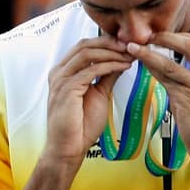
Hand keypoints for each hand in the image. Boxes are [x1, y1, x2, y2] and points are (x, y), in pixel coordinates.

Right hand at [46, 36, 132, 161]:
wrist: (69, 147)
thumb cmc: (80, 125)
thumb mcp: (98, 94)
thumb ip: (106, 77)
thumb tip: (120, 61)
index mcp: (63, 72)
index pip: (84, 46)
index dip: (106, 42)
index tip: (126, 45)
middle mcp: (59, 72)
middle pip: (84, 45)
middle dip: (109, 43)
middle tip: (130, 46)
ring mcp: (61, 79)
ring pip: (87, 53)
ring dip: (111, 52)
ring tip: (129, 55)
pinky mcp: (67, 89)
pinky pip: (91, 70)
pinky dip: (110, 66)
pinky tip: (123, 67)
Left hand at [127, 33, 189, 189]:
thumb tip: (163, 56)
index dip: (177, 34)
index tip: (159, 34)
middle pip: (188, 43)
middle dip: (163, 37)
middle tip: (145, 36)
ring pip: (170, 61)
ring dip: (148, 52)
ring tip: (132, 47)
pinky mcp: (188, 98)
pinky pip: (165, 78)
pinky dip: (150, 68)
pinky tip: (139, 64)